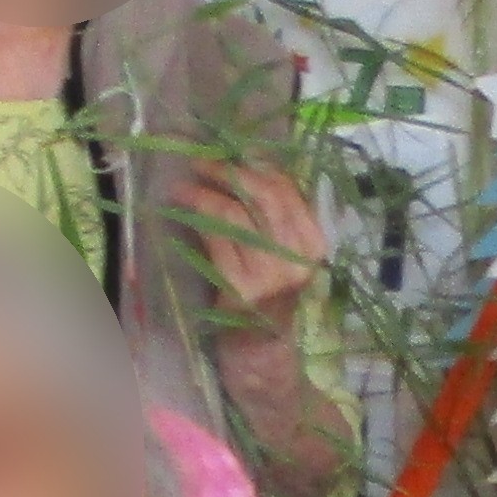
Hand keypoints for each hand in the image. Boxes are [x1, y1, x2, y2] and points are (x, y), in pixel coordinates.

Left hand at [159, 157, 325, 327]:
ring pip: (235, 217)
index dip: (258, 165)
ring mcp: (269, 274)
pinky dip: (197, 222)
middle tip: (201, 163)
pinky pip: (216, 242)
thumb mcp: (283, 252)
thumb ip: (273, 217)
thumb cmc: (268, 290)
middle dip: (229, 173)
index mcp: (313, 242)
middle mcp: (297, 256)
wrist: (260, 343)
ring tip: (182, 188)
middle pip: (264, 196)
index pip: (289, 190)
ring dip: (204, 196)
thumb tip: (242, 164)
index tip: (232, 152)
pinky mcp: (240, 288)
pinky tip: (183, 213)